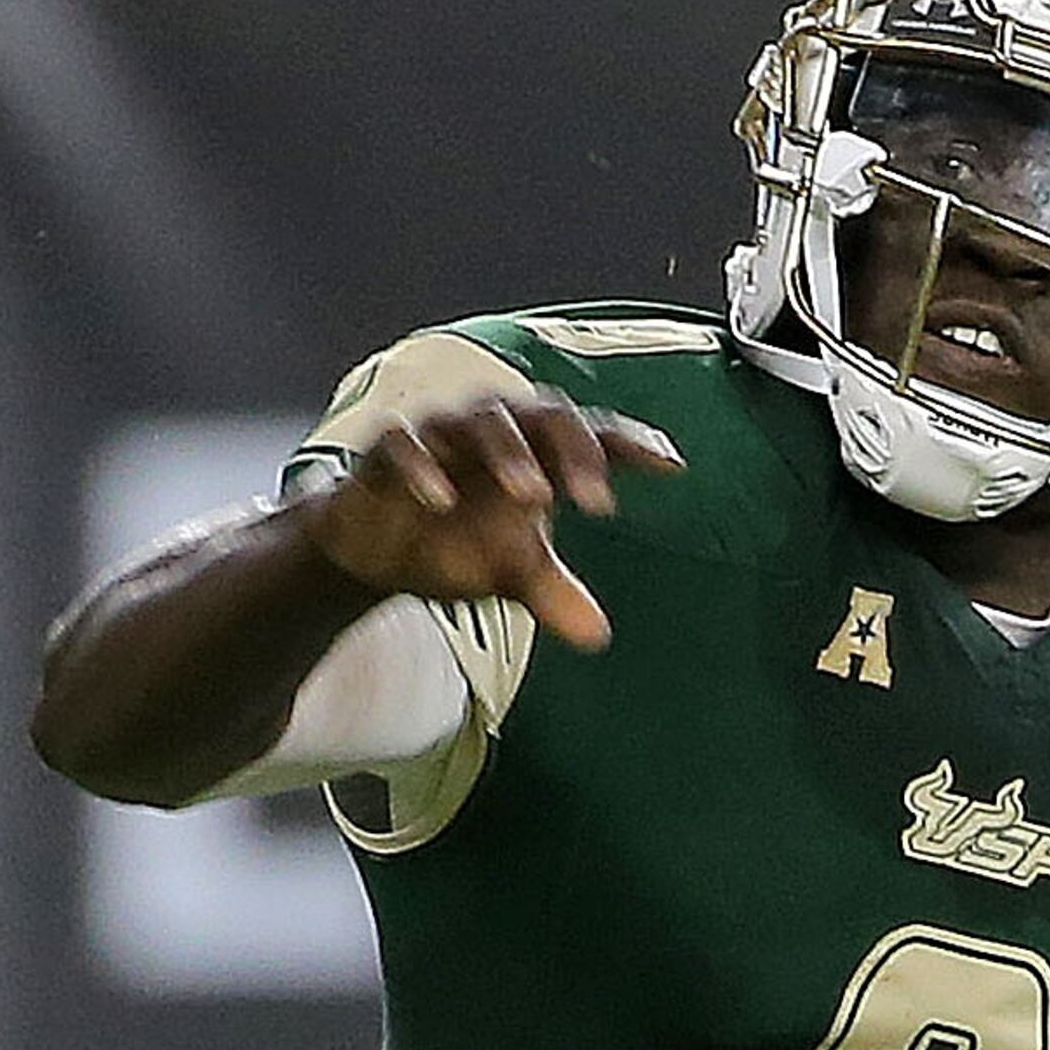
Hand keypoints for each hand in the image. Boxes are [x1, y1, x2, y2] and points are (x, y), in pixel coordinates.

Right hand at [300, 382, 681, 652]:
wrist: (378, 549)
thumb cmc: (459, 541)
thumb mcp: (512, 572)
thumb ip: (553, 593)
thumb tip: (597, 635)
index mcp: (538, 452)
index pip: (593, 437)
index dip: (632, 444)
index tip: (671, 465)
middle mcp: (498, 430)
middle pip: (545, 415)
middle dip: (573, 452)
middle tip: (596, 499)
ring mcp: (444, 433)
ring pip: (482, 419)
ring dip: (508, 451)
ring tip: (533, 493)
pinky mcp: (389, 449)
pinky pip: (405, 442)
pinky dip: (423, 465)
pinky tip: (440, 498)